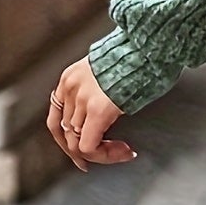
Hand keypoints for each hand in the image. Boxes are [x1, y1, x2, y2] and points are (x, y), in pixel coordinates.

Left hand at [46, 57, 131, 172]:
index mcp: (70, 78)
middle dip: (84, 151)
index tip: (80, 152)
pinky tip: (124, 150)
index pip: (56, 118)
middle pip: (66, 133)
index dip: (67, 140)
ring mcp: (82, 99)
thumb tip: (99, 117)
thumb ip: (95, 91)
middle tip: (105, 156)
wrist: (148, 49)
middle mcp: (70, 89)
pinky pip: (90, 146)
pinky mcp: (98, 110)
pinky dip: (105, 155)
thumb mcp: (105, 72)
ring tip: (122, 151)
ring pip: (77, 143)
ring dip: (101, 153)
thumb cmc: (137, 58)